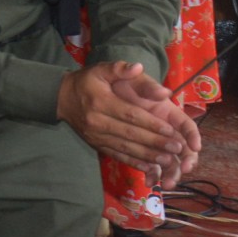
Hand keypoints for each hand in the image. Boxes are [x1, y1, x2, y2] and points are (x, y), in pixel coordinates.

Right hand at [55, 60, 195, 172]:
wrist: (61, 98)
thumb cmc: (86, 81)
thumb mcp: (100, 69)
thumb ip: (120, 68)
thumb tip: (139, 68)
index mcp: (101, 102)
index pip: (130, 115)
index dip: (151, 124)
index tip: (172, 130)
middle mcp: (97, 122)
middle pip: (130, 134)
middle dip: (155, 142)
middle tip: (176, 148)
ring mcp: (96, 136)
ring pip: (125, 148)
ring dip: (148, 156)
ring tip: (168, 161)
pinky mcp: (96, 145)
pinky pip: (117, 155)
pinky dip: (134, 162)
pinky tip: (150, 168)